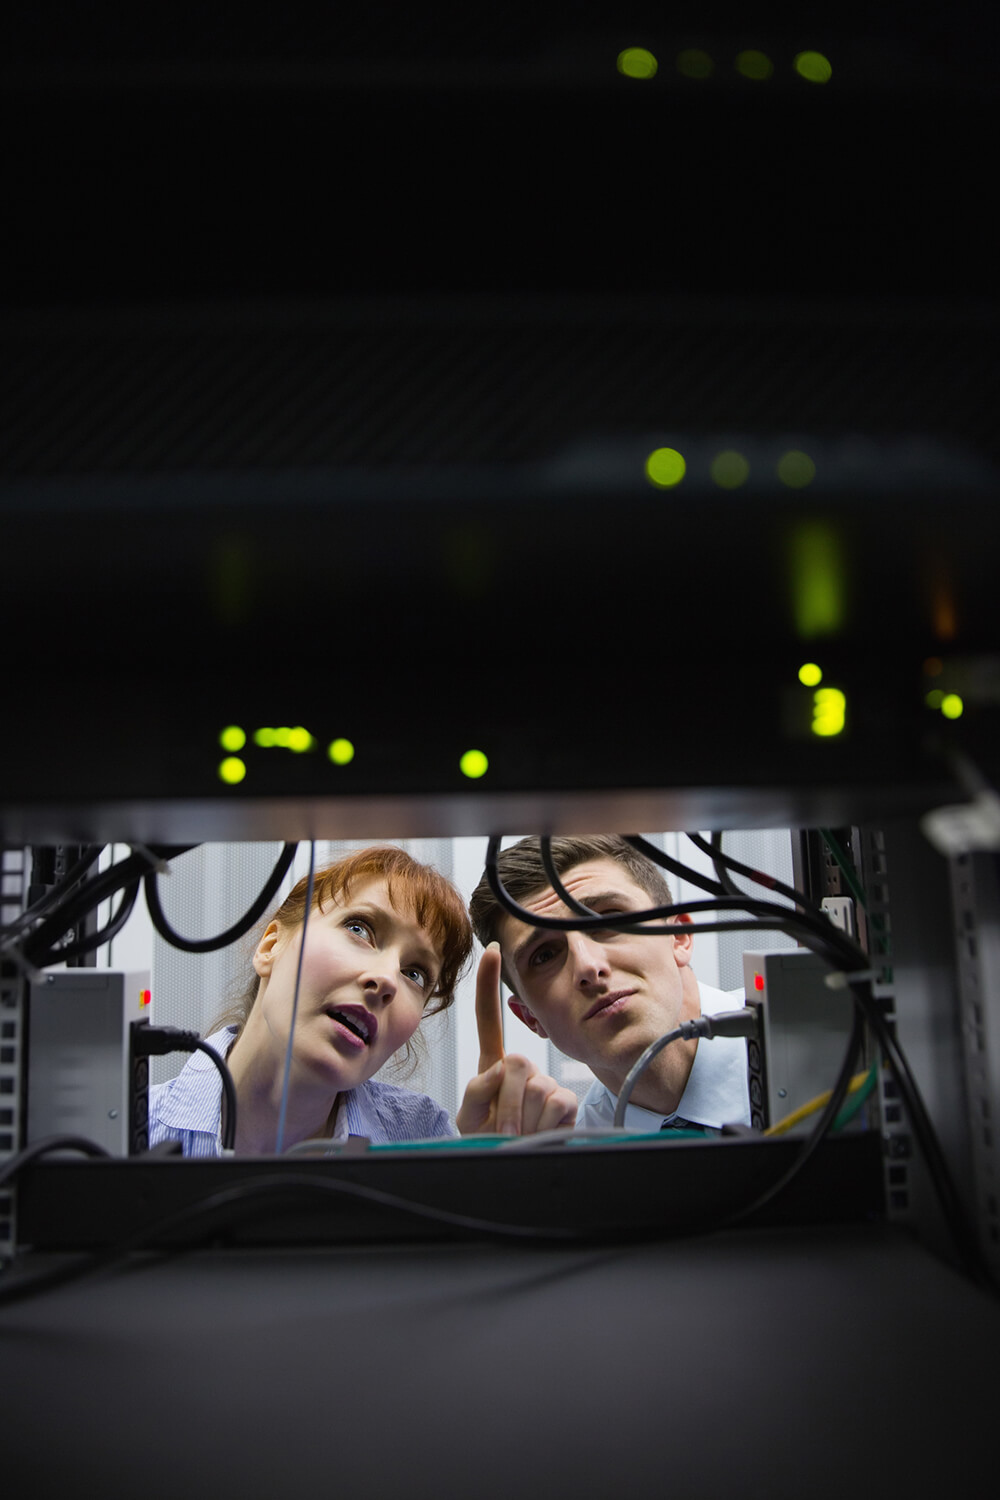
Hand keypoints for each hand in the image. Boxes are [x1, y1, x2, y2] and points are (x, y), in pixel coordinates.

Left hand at [456, 942, 577, 1135]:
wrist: (509, 1171)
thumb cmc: (485, 1143)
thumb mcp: (469, 1118)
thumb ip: (477, 1090)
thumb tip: (502, 1067)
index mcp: (492, 1066)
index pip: (489, 1020)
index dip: (490, 985)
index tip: (493, 950)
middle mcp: (522, 1071)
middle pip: (516, 1062)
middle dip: (506, 1100)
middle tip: (504, 1129)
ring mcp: (545, 1085)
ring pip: (536, 1087)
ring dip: (523, 1118)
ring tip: (520, 1134)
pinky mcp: (565, 1103)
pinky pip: (557, 1103)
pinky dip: (544, 1125)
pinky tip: (539, 1133)